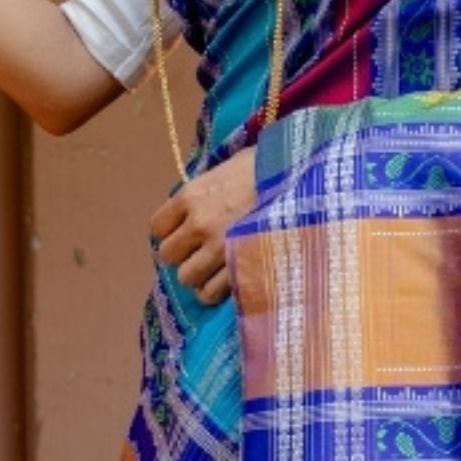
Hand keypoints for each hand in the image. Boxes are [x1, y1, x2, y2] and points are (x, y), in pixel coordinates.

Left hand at [152, 149, 259, 305]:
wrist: (305, 182)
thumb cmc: (269, 169)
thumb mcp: (230, 167)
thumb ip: (207, 190)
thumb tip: (198, 204)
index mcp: (192, 196)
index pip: (156, 227)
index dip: (170, 232)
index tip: (185, 232)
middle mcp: (199, 223)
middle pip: (168, 255)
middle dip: (184, 255)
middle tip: (202, 251)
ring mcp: (218, 249)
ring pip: (187, 277)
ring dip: (199, 275)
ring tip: (215, 268)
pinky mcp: (238, 268)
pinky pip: (210, 293)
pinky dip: (216, 290)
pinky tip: (227, 279)